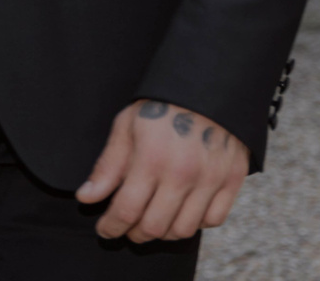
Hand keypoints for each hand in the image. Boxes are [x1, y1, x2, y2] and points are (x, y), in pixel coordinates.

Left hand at [76, 99, 247, 241]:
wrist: (208, 86)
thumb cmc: (161, 106)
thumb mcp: (126, 126)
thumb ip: (108, 166)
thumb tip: (86, 198)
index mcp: (151, 159)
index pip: (127, 211)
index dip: (111, 227)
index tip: (104, 230)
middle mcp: (183, 174)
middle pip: (155, 227)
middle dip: (134, 234)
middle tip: (127, 228)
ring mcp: (211, 179)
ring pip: (185, 230)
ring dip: (164, 233)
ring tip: (153, 221)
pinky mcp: (232, 180)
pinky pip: (214, 220)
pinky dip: (196, 223)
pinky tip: (183, 211)